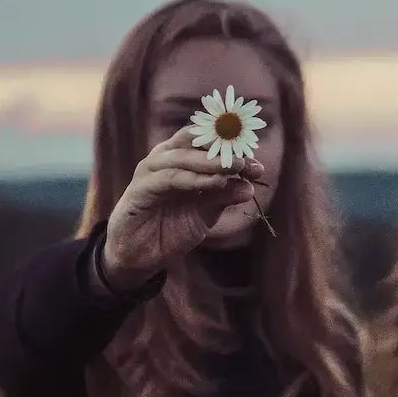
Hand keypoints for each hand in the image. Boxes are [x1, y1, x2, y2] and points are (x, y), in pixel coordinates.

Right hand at [103, 127, 263, 286]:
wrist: (141, 256)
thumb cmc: (171, 228)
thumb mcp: (204, 213)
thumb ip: (223, 197)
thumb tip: (250, 187)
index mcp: (180, 159)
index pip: (207, 142)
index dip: (233, 150)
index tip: (258, 166)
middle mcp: (164, 159)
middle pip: (194, 141)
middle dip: (224, 150)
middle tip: (247, 162)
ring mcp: (150, 171)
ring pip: (183, 156)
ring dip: (211, 162)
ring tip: (236, 168)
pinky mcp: (139, 189)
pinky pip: (169, 178)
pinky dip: (194, 179)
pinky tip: (215, 183)